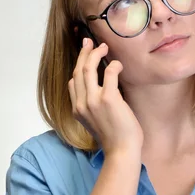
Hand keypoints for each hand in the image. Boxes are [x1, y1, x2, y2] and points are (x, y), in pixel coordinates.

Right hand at [68, 36, 143, 156]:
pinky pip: (109, 73)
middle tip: (90, 42)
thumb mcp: (96, 123)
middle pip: (78, 72)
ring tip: (104, 47)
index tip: (85, 57)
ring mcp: (93, 101)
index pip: (72, 83)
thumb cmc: (114, 139)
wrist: (122, 151)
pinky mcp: (109, 99)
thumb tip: (101, 91)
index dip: (78, 67)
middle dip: (84, 54)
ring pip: (88, 69)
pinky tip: (119, 64)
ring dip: (95, 54)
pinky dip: (114, 65)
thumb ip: (93, 107)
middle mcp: (81, 104)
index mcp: (77, 110)